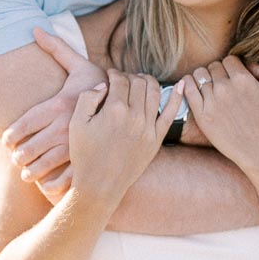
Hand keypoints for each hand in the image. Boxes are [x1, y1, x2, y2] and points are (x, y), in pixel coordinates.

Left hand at [1, 26, 106, 183]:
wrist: (138, 102)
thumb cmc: (103, 83)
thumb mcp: (81, 65)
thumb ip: (57, 49)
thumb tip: (35, 29)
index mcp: (60, 105)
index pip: (26, 122)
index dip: (13, 134)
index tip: (7, 139)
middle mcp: (66, 126)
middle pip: (32, 147)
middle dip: (20, 156)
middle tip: (16, 159)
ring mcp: (78, 145)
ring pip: (45, 164)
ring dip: (32, 172)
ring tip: (26, 173)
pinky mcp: (92, 158)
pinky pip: (67, 178)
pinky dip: (54, 186)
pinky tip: (47, 187)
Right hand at [69, 71, 183, 209]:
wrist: (100, 185)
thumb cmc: (85, 155)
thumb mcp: (76, 123)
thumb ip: (87, 97)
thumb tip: (104, 84)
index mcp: (114, 110)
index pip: (119, 80)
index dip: (113, 73)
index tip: (110, 75)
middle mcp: (135, 116)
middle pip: (138, 82)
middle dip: (129, 76)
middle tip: (122, 80)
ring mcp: (148, 128)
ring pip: (154, 92)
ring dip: (148, 81)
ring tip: (140, 81)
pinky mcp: (156, 139)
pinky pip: (171, 113)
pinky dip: (177, 97)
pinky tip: (181, 85)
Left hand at [182, 57, 258, 184]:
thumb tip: (249, 63)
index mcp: (244, 80)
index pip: (229, 60)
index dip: (232, 67)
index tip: (233, 77)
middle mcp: (226, 88)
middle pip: (213, 67)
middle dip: (218, 73)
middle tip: (223, 85)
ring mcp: (212, 102)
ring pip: (199, 75)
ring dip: (204, 78)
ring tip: (210, 88)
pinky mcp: (202, 115)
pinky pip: (187, 89)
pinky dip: (187, 84)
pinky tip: (192, 87)